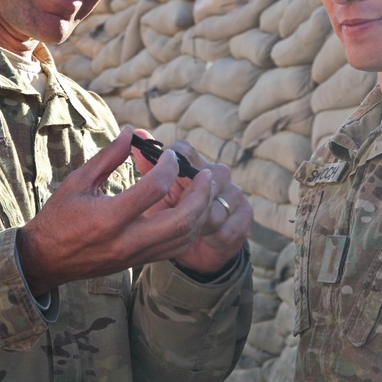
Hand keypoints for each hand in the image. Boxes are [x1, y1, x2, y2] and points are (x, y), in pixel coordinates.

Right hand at [16, 126, 219, 295]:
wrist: (46, 260)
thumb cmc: (59, 216)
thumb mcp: (78, 181)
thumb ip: (107, 157)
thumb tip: (131, 133)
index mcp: (109, 217)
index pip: (154, 188)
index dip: (168, 166)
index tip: (169, 154)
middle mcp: (127, 240)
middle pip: (181, 220)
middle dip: (200, 195)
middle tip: (206, 175)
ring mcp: (136, 255)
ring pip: (184, 238)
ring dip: (201, 212)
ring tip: (204, 190)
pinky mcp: (140, 262)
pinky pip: (176, 248)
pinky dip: (190, 228)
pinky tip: (191, 210)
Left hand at [131, 130, 251, 275]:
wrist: (197, 248)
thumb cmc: (171, 216)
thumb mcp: (155, 194)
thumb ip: (148, 165)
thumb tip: (135, 132)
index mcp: (193, 163)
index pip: (183, 150)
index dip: (171, 164)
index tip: (159, 184)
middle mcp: (218, 172)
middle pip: (204, 178)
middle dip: (185, 203)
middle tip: (171, 219)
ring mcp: (234, 192)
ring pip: (215, 207)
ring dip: (198, 224)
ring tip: (188, 232)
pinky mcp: (246, 213)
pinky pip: (228, 227)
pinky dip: (213, 237)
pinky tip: (205, 239)